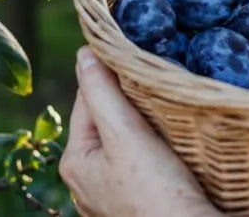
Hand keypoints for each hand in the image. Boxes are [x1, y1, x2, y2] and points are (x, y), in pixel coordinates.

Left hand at [60, 47, 218, 216]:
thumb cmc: (157, 195)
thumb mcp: (124, 134)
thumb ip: (101, 91)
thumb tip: (84, 52)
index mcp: (76, 161)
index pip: (88, 98)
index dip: (110, 74)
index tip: (135, 57)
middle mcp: (90, 178)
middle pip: (108, 117)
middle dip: (129, 98)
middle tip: (156, 81)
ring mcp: (115, 191)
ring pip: (128, 136)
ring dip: (145, 119)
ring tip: (166, 105)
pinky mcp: (141, 198)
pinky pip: (143, 156)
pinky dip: (156, 141)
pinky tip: (172, 136)